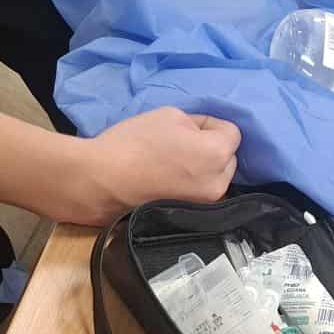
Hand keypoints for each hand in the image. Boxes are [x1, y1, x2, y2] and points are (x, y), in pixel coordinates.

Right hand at [58, 107, 240, 224]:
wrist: (101, 181)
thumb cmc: (134, 143)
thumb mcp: (170, 115)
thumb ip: (197, 123)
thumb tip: (203, 134)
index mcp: (217, 153)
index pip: (232, 132)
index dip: (210, 125)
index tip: (187, 127)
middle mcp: (219, 183)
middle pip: (228, 158)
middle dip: (211, 149)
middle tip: (180, 146)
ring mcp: (206, 205)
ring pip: (216, 179)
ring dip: (204, 170)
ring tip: (174, 166)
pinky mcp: (191, 219)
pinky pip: (201, 196)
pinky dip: (192, 187)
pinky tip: (171, 182)